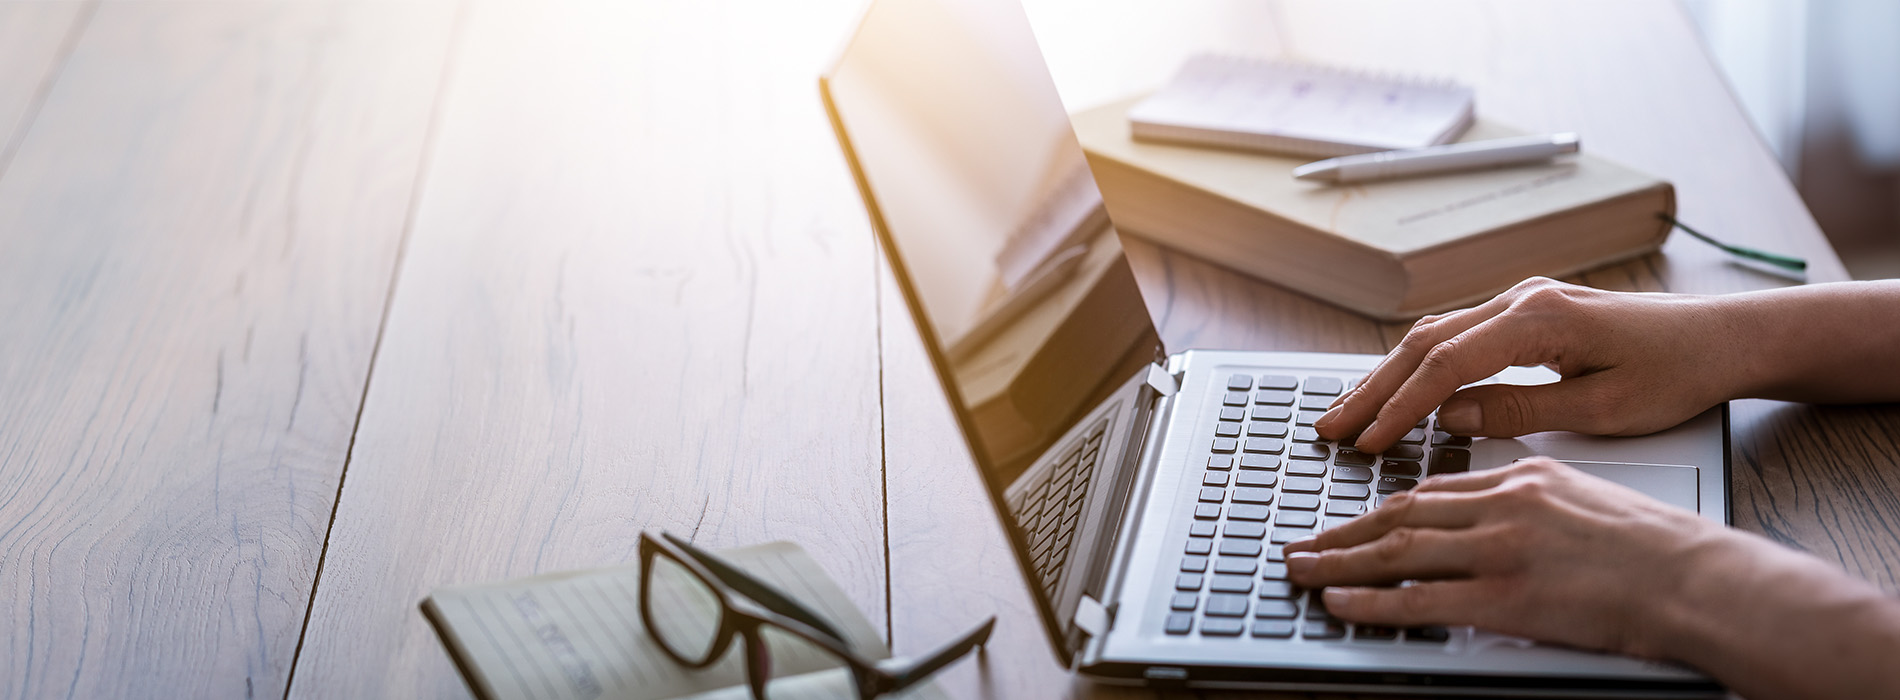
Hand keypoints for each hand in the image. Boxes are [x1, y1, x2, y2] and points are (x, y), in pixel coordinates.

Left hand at [1282, 458, 1732, 657]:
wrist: (1698, 579)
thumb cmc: (1658, 549)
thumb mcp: (1586, 496)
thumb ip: (1533, 499)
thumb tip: (1495, 512)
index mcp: (1523, 478)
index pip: (1433, 490)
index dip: (1382, 507)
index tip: (1351, 520)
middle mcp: (1503, 506)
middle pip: (1402, 514)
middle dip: (1344, 531)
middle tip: (1303, 543)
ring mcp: (1500, 550)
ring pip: (1398, 550)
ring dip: (1339, 562)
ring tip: (1301, 570)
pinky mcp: (1505, 597)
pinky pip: (1419, 599)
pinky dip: (1370, 601)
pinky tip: (1338, 601)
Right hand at [1314, 277, 1745, 453]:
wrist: (1722, 339)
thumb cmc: (1677, 374)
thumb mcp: (1603, 409)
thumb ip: (1520, 410)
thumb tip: (1451, 418)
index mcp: (1540, 319)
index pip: (1447, 364)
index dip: (1401, 407)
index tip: (1369, 442)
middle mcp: (1522, 300)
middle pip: (1424, 343)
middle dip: (1373, 389)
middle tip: (1331, 428)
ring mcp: (1520, 302)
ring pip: (1432, 335)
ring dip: (1386, 376)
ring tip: (1348, 413)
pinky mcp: (1525, 314)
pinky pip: (1455, 336)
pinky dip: (1416, 365)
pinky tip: (1394, 389)